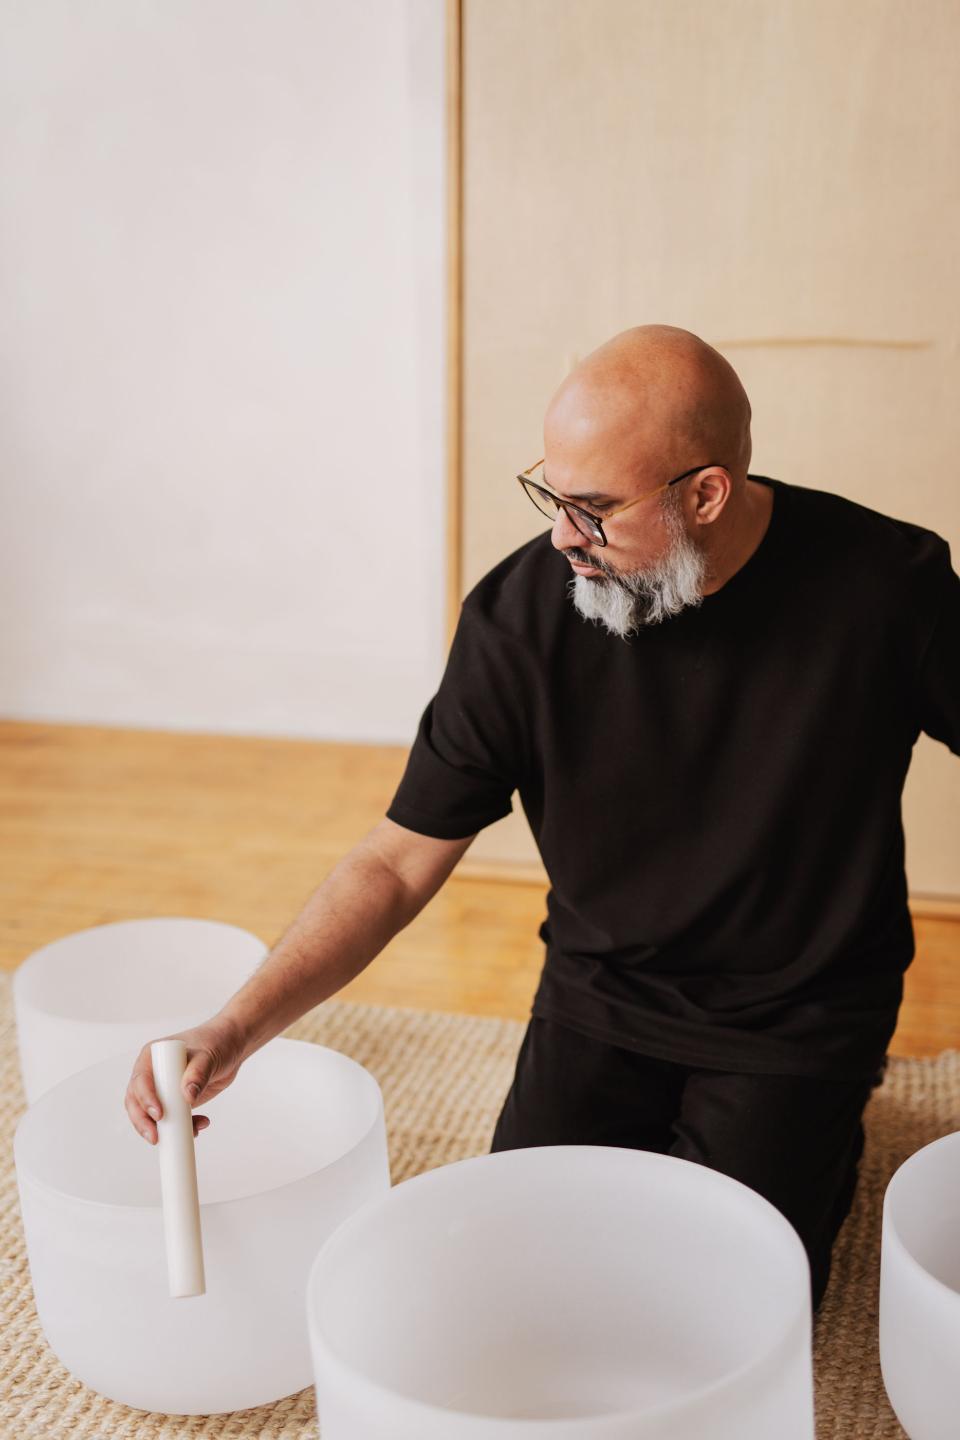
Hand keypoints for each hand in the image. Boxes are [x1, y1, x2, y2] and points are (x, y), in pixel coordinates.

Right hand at [124, 1015, 246, 1144]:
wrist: (230, 1047)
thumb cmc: (215, 1043)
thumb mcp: (208, 1056)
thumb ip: (198, 1073)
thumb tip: (187, 1095)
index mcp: (152, 1058)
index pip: (140, 1081)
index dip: (145, 1099)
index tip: (159, 1114)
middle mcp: (152, 1075)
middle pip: (137, 1102)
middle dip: (144, 1122)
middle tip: (155, 1137)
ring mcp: (162, 1090)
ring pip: (151, 1116)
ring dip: (165, 1129)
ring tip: (189, 1132)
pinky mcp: (175, 1102)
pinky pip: (171, 1120)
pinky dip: (183, 1127)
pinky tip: (200, 1125)